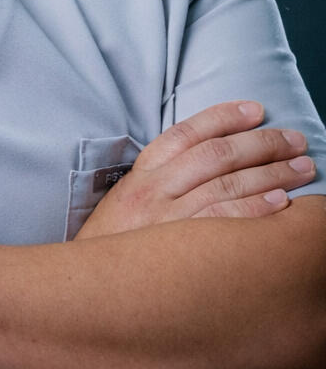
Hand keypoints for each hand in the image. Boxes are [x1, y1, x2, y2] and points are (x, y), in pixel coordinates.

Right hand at [75, 100, 315, 239]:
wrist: (91, 284)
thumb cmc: (117, 240)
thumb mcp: (129, 197)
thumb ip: (163, 177)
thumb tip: (211, 159)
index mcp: (145, 171)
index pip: (188, 132)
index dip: (224, 116)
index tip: (256, 109)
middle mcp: (156, 188)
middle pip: (216, 155)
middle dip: (262, 144)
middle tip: (295, 141)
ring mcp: (168, 217)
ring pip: (227, 184)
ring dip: (271, 174)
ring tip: (301, 168)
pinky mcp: (180, 248)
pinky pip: (223, 222)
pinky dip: (254, 209)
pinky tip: (280, 202)